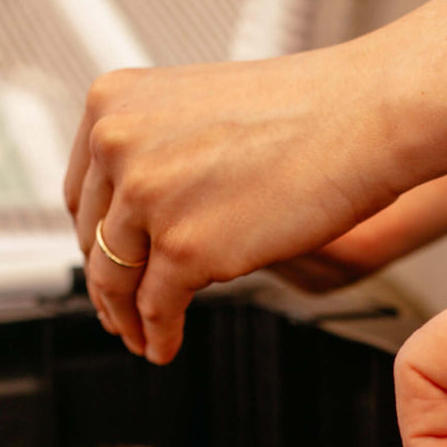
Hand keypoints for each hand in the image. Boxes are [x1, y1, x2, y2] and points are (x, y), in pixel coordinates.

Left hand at [65, 42, 403, 363]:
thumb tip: (143, 210)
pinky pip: (157, 308)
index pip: (83, 190)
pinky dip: (158, 334)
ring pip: (116, 280)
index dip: (95, 237)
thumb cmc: (307, 111)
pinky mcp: (185, 248)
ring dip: (127, 318)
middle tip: (118, 310)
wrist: (363, 117)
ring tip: (141, 336)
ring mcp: (148, 198)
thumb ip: (160, 152)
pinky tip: (166, 343)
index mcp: (115, 102)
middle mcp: (119, 145)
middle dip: (108, 284)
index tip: (104, 262)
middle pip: (95, 239)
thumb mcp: (201, 111)